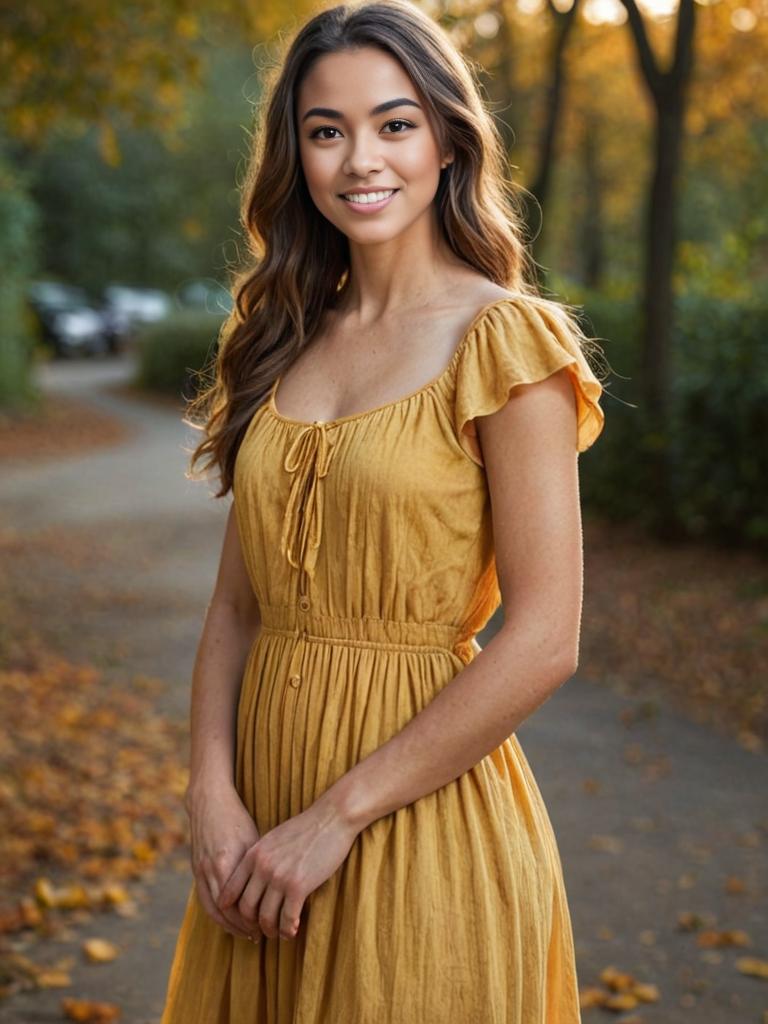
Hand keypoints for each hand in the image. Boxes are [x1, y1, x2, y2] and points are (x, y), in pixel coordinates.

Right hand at [185, 781, 261, 939]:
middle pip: (226, 911)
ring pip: (212, 909)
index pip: (239, 903)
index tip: (269, 925)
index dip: (253, 918)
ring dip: (228, 925)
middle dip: (242, 926)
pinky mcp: (195, 870)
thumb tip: (275, 889)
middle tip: (260, 935)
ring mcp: (200, 871)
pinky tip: (228, 919)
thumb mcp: (252, 840)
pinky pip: (205, 900)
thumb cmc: (236, 818)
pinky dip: (216, 914)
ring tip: (245, 933)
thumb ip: (257, 867)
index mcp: (226, 863)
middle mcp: (210, 871)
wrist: (208, 802)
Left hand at [216, 795, 359, 940]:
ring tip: (278, 933)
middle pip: (246, 909)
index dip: (233, 911)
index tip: (243, 920)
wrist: (332, 818)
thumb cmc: (305, 828)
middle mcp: (262, 867)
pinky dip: (288, 929)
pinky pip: (287, 918)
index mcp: (253, 855)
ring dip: (271, 930)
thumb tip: (253, 881)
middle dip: (252, 925)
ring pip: (266, 918)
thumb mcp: (273, 839)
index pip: (229, 892)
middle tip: (261, 930)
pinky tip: (292, 931)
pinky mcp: (298, 886)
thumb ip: (259, 858)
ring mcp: (279, 877)